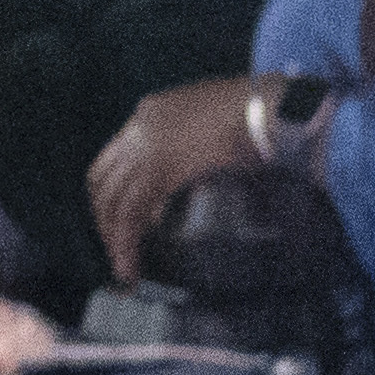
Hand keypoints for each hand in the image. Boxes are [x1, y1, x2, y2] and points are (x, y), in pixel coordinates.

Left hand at [91, 75, 273, 279]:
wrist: (271, 106)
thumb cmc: (260, 115)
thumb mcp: (214, 126)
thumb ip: (195, 149)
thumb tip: (197, 177)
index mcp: (152, 112)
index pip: (114, 158)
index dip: (115, 193)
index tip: (128, 219)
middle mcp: (139, 127)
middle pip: (102, 180)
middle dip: (105, 218)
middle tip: (118, 250)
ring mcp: (146, 146)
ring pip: (112, 200)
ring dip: (113, 237)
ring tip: (124, 268)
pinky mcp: (159, 169)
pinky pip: (130, 211)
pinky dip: (125, 241)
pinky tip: (129, 264)